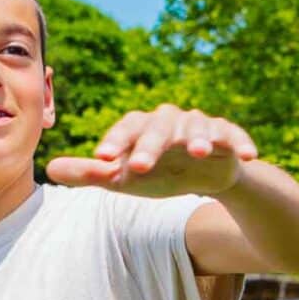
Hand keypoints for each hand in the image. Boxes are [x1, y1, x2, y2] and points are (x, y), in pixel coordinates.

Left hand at [46, 105, 258, 197]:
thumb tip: (50, 168)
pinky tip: (248, 155)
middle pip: (160, 126)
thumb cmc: (159, 173)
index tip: (103, 161)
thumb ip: (91, 174)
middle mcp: (170, 121)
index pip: (126, 128)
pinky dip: (240, 143)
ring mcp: (201, 125)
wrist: (205, 177)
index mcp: (143, 128)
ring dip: (199, 137)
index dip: (115, 142)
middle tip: (140, 168)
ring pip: (198, 125)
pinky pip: (234, 135)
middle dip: (151, 146)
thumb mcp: (125, 178)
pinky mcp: (228, 136)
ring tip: (198, 153)